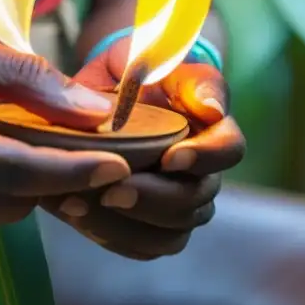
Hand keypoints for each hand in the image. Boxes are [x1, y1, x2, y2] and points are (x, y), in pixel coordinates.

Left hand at [42, 35, 245, 259]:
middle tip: (111, 191)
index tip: (170, 158)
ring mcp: (175, 205)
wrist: (97, 93)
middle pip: (196, 203)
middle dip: (154, 200)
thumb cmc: (133, 69)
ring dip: (128, 225)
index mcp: (213, 131)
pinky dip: (109, 235)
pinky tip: (74, 213)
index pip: (230, 151)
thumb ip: (188, 77)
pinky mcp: (145, 225)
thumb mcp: (155, 58)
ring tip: (81, 205)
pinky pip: (140, 246)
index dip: (206, 158)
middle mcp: (202, 175)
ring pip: (170, 235)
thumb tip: (213, 109)